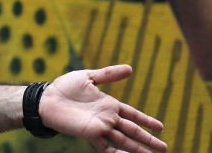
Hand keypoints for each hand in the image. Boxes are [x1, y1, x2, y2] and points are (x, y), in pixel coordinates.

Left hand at [42, 65, 166, 152]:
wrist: (47, 98)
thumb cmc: (65, 87)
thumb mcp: (88, 76)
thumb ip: (108, 74)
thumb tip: (130, 68)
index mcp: (109, 104)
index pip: (132, 114)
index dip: (146, 120)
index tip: (161, 127)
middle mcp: (107, 118)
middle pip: (133, 130)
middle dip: (148, 139)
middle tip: (164, 148)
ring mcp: (100, 127)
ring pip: (124, 140)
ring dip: (137, 149)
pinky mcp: (91, 134)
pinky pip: (107, 147)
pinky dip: (118, 152)